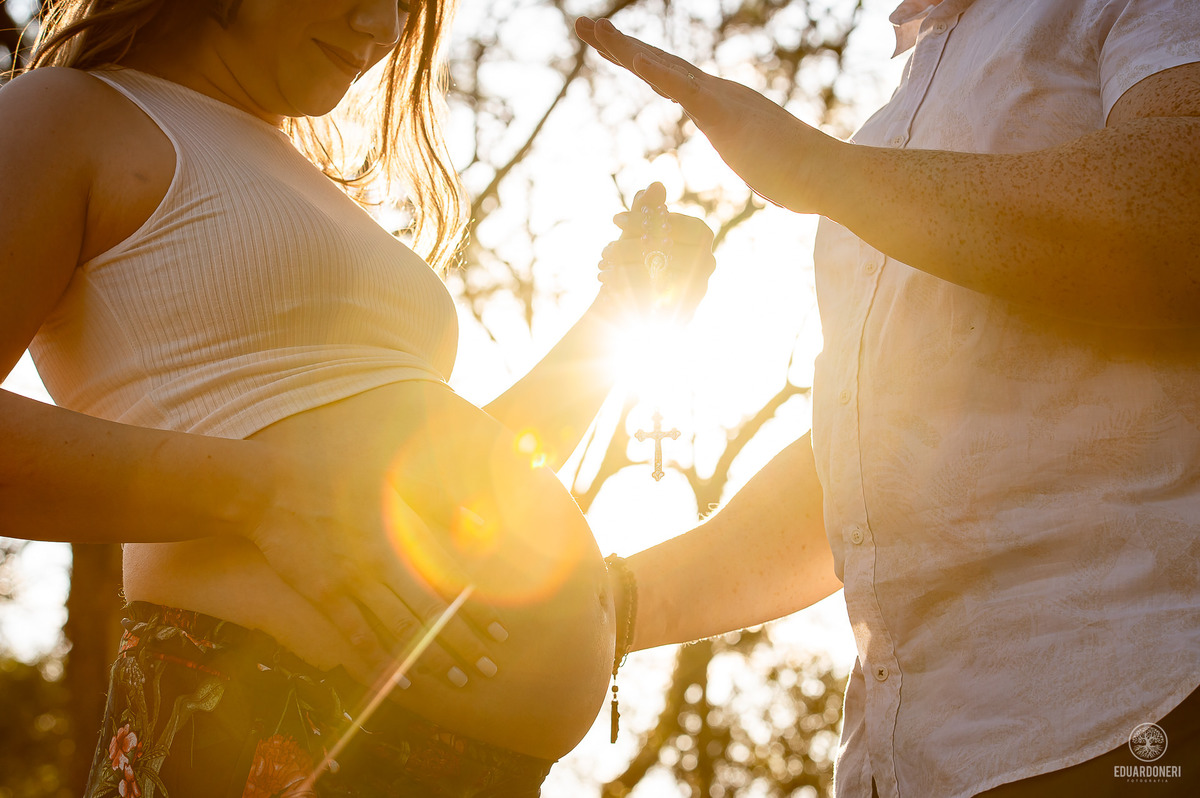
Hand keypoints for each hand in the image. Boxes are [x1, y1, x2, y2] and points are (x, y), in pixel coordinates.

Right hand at [247, 447, 506, 687]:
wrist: (273, 487)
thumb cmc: (332, 479)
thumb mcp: (389, 484)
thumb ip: (434, 506)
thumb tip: (476, 521)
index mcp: (405, 534)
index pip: (451, 579)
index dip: (478, 608)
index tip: (502, 632)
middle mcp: (388, 560)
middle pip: (434, 610)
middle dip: (464, 642)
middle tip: (488, 668)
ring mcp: (357, 580)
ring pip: (403, 628)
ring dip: (432, 656)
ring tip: (456, 679)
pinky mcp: (326, 594)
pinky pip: (359, 634)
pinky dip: (381, 659)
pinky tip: (400, 680)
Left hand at [576, 17, 840, 213]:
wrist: (826, 176)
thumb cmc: (798, 177)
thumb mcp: (758, 164)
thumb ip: (751, 156)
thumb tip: (758, 164)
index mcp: (719, 105)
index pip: (670, 78)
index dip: (638, 60)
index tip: (609, 46)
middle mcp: (716, 93)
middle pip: (658, 63)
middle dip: (619, 44)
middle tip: (584, 24)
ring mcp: (720, 101)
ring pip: (664, 67)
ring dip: (626, 48)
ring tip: (595, 29)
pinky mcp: (726, 115)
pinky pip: (683, 89)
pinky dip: (655, 71)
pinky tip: (631, 56)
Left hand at [598, 181, 715, 323]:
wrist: (637, 302)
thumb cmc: (640, 258)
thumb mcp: (640, 231)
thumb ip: (648, 209)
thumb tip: (655, 186)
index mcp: (700, 237)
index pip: (678, 223)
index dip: (646, 220)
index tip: (616, 219)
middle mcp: (706, 263)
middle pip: (671, 251)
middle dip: (632, 248)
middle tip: (607, 250)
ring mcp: (698, 289)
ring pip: (662, 276)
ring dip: (628, 270)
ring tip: (605, 267)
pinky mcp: (685, 313)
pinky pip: (656, 300)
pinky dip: (628, 291)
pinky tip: (608, 286)